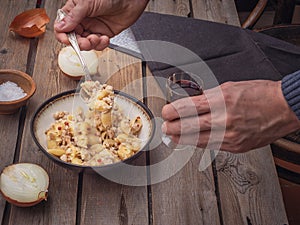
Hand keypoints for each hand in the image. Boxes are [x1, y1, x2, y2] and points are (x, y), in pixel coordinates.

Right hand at [54, 0, 148, 49]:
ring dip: (90, 44)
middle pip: (74, 38)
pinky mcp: (104, 34)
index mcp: (74, 10)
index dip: (63, 35)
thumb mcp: (87, 3)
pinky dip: (100, 44)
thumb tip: (60, 27)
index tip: (68, 40)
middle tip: (86, 42)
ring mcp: (93, 28)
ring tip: (97, 38)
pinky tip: (105, 38)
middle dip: (79, 43)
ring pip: (85, 43)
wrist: (130, 0)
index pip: (62, 27)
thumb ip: (73, 16)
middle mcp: (82, 20)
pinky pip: (98, 45)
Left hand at [161, 80, 299, 152]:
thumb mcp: (230, 87)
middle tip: (165, 127)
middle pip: (188, 127)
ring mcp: (230, 136)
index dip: (171, 112)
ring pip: (197, 140)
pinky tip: (193, 140)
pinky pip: (212, 146)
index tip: (166, 112)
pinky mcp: (237, 147)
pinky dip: (200, 142)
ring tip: (174, 135)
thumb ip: (209, 97)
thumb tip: (192, 104)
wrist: (285, 107)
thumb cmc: (260, 94)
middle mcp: (224, 119)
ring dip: (182, 138)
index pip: (187, 108)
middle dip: (172, 128)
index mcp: (221, 100)